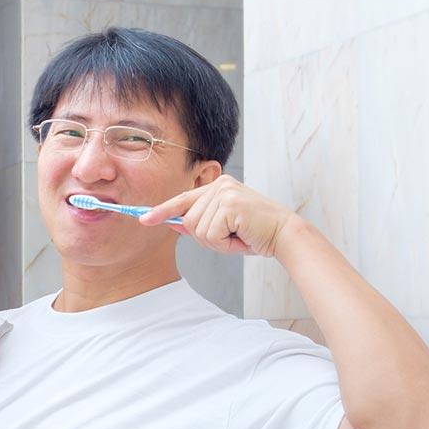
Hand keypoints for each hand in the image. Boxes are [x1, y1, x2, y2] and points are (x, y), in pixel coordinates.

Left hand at [140, 175, 296, 258]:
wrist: (285, 235)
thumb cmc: (256, 233)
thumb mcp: (224, 227)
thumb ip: (201, 223)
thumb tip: (174, 225)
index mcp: (218, 186)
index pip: (183, 199)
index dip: (162, 211)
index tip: (143, 219)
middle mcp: (219, 184)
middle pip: (189, 220)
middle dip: (207, 238)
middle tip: (231, 238)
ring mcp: (224, 193)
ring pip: (198, 229)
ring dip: (217, 242)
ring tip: (238, 237)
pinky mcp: (230, 204)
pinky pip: (210, 234)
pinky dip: (224, 244)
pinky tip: (241, 237)